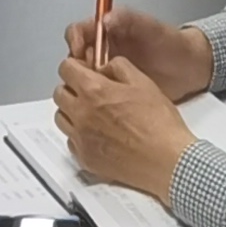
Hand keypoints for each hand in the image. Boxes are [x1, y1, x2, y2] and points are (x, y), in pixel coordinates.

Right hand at [54, 5, 208, 100]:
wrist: (190, 68)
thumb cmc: (172, 43)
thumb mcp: (150, 27)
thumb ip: (128, 19)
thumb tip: (105, 18)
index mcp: (108, 31)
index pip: (78, 32)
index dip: (74, 40)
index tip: (79, 50)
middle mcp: (104, 51)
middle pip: (76, 57)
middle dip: (77, 66)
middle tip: (90, 73)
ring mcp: (108, 73)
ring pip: (84, 78)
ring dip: (85, 84)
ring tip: (99, 89)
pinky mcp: (116, 91)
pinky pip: (98, 96)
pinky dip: (96, 99)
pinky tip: (105, 102)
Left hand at [56, 53, 199, 199]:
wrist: (166, 160)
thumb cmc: (158, 122)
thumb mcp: (143, 82)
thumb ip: (118, 67)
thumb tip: (104, 67)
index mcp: (94, 91)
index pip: (66, 69)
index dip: (75, 66)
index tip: (84, 70)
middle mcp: (81, 114)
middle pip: (59, 93)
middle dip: (71, 88)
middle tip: (88, 91)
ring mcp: (81, 139)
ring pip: (61, 118)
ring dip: (71, 111)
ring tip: (91, 113)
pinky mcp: (85, 158)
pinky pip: (71, 141)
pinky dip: (78, 135)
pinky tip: (97, 134)